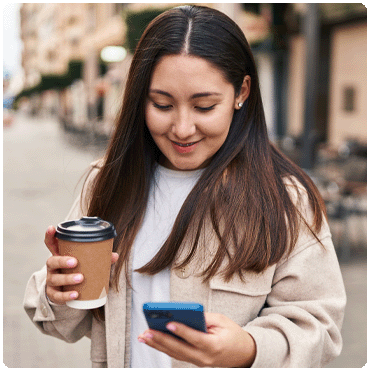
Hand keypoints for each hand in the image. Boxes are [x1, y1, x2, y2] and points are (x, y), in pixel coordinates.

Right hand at [44, 225, 118, 304]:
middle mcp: (53, 267)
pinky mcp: (53, 293)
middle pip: (52, 261)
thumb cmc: (75, 270)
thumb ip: (98, 258)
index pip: (51, 243)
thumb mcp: (83, 262)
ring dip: (67, 278)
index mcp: (59, 255)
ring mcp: (51, 280)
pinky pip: (57, 295)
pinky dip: (66, 295)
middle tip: (75, 262)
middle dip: (62, 261)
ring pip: (55, 278)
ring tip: (80, 278)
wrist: (66, 290)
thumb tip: (114, 255)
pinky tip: (75, 294)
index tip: (52, 228)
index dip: (50, 235)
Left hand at [137, 312, 255, 366]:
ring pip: (175, 354)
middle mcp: (204, 358)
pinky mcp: (194, 361)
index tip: (168, 323)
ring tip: (144, 336)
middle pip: (179, 349)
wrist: (244, 354)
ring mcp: (198, 362)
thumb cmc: (233, 334)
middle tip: (147, 331)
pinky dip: (164, 347)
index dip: (182, 331)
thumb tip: (186, 314)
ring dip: (158, 345)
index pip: (195, 338)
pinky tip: (153, 341)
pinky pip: (177, 354)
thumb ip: (204, 318)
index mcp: (214, 346)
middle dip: (161, 340)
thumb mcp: (222, 321)